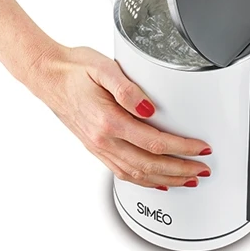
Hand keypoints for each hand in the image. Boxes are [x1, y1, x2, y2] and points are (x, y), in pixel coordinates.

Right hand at [32, 45, 211, 189]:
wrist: (47, 76)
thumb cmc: (75, 69)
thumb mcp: (103, 68)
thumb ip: (128, 90)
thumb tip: (150, 109)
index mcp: (109, 121)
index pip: (155, 143)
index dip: (183, 148)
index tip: (201, 148)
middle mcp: (103, 140)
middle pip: (150, 165)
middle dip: (181, 170)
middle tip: (202, 170)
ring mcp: (98, 147)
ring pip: (137, 174)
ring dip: (166, 179)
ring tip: (187, 181)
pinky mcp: (95, 147)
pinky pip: (122, 172)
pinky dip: (143, 181)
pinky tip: (155, 181)